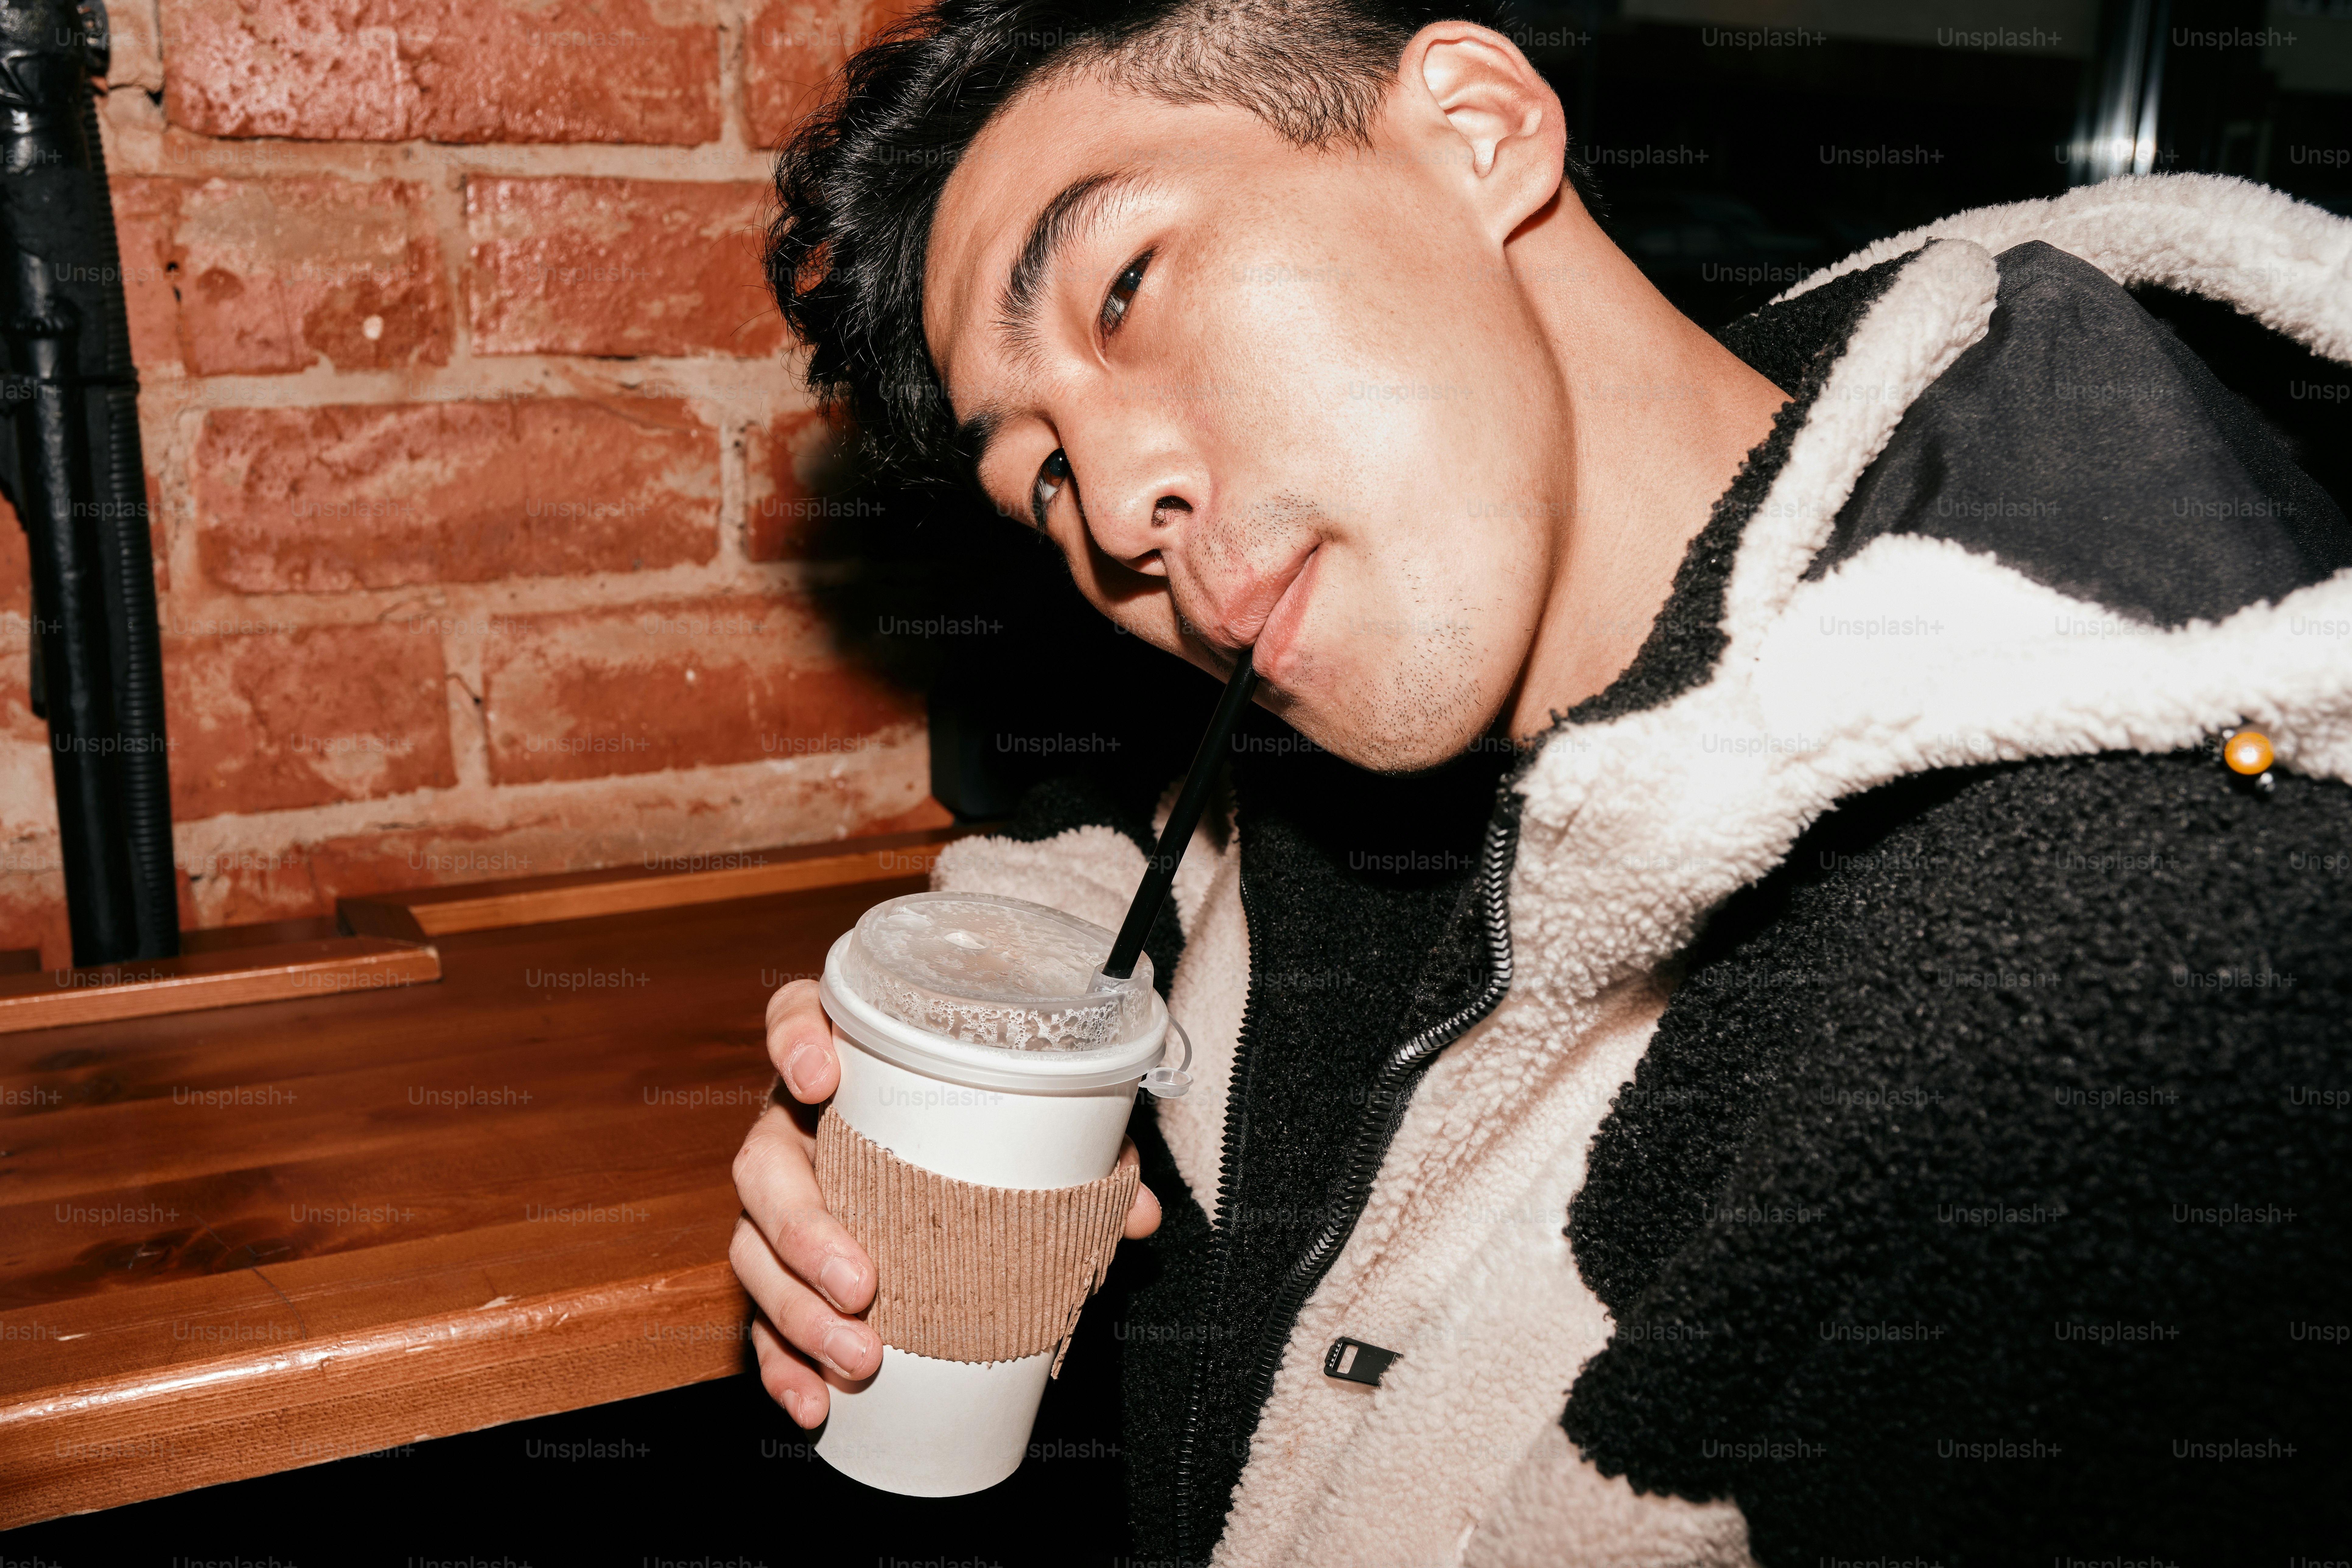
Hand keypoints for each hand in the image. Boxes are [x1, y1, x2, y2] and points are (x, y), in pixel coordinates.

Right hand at [730, 978, 1163, 1427]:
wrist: (951, 1164)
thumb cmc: (984, 1130)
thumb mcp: (1031, 1126)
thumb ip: (1083, 1156)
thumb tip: (1140, 1215)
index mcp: (847, 1064)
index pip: (795, 1017)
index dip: (795, 1040)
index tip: (824, 1077)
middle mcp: (795, 1125)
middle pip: (764, 1164)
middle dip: (804, 1229)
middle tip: (863, 1283)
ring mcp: (779, 1198)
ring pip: (754, 1249)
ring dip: (797, 1312)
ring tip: (859, 1358)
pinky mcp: (779, 1268)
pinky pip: (761, 1317)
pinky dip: (782, 1363)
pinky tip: (811, 1402)